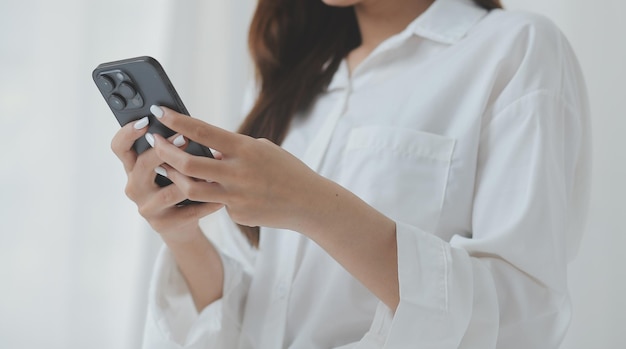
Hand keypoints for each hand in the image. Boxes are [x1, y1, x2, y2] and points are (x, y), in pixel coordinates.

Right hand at [110, 116, 223, 241]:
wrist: (181, 226)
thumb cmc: (178, 185)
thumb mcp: (171, 166)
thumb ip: (173, 150)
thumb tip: (189, 129)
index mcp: (133, 167)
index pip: (119, 146)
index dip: (128, 133)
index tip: (146, 120)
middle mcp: (134, 187)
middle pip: (142, 165)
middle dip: (163, 150)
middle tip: (184, 138)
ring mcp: (147, 207)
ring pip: (169, 191)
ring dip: (192, 180)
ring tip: (212, 171)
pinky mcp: (163, 225)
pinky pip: (187, 212)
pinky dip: (206, 204)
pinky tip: (221, 198)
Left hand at [147, 105, 324, 230]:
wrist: (309, 202)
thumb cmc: (286, 170)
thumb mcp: (262, 150)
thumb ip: (232, 150)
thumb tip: (204, 149)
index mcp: (245, 149)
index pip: (203, 131)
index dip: (177, 121)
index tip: (158, 112)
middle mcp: (238, 173)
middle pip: (188, 163)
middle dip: (165, 151)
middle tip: (154, 142)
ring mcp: (236, 197)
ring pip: (191, 189)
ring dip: (174, 176)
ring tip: (166, 167)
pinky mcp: (238, 214)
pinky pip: (216, 204)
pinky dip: (213, 195)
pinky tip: (221, 191)